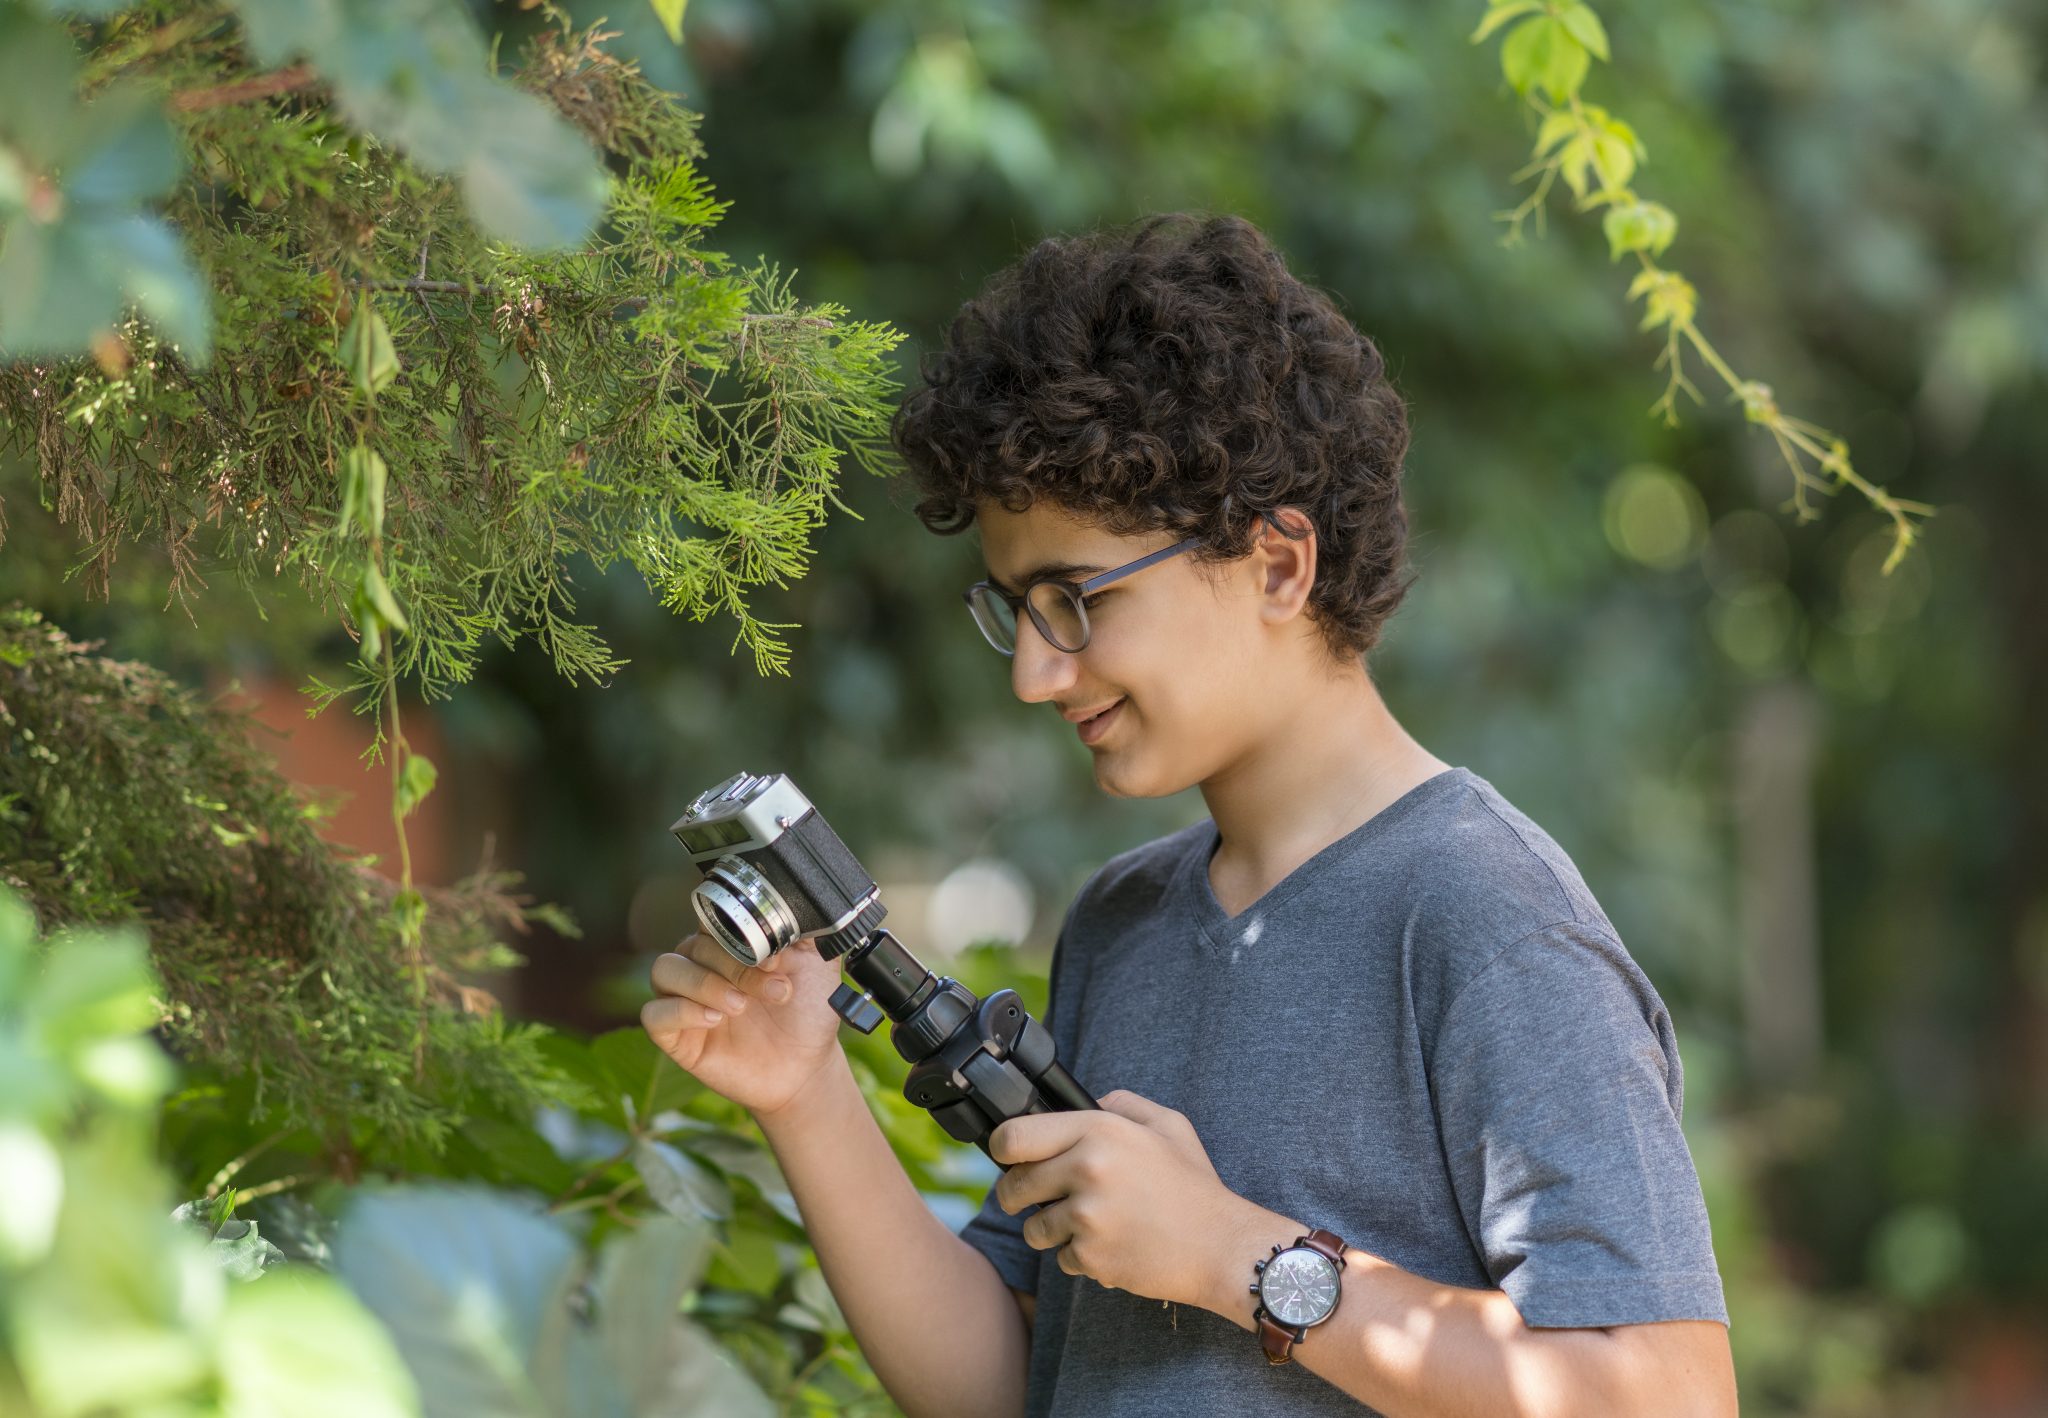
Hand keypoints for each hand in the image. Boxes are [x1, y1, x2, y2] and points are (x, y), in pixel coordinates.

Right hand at [641, 931, 845, 1119]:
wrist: (807, 1065)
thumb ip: (805, 930)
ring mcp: (685, 1000)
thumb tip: (796, 901)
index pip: (712, 918)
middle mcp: (702, 966)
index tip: (777, 958)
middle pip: (694, 945)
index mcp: (729, 945)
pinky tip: (715, 1019)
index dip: (738, 932)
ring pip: (665, 970)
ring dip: (703, 983)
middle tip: (773, 990)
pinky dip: (681, 1011)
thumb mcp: (816, 964)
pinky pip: (654, 1013)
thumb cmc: (806, 1012)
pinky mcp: (676, 1036)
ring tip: (740, 1006)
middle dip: (735, 966)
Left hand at [990, 1088, 1248, 1307]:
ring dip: (1051, 1231)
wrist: (1220, 1246)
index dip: (1002, 1149)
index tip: (1007, 1157)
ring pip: (1034, 1229)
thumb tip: (1086, 1105)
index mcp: (1099, 1130)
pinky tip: (1111, 1246)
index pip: (1015, 1136)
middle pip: (1013, 1186)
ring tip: (1089, 1224)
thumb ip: (1122, 1104)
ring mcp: (1086, 1216)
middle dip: (1018, 1195)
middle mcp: (1086, 1169)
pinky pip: (1062, 1258)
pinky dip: (1080, 1257)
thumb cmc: (1193, 1186)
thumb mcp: (1168, 1125)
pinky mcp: (1091, 1256)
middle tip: (1038, 1198)